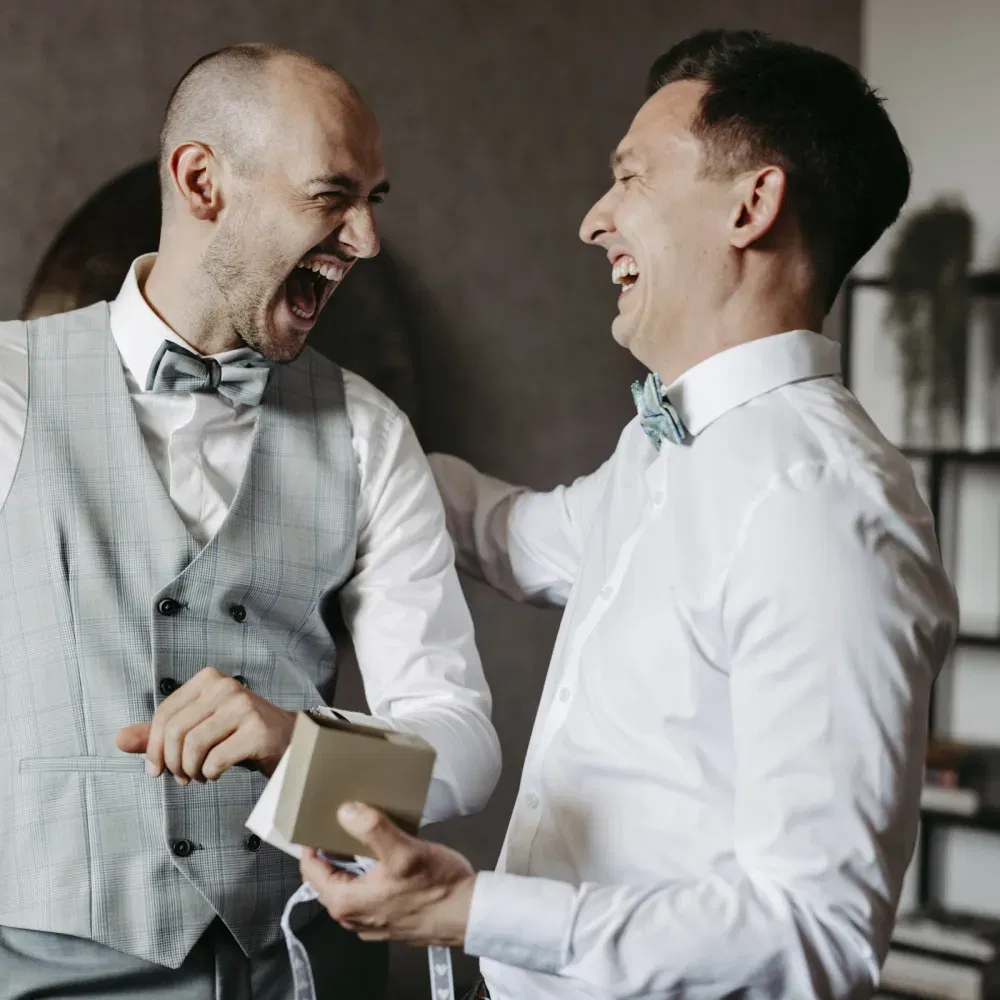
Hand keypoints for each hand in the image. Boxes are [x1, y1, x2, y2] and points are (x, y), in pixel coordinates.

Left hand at [115, 667, 295, 782]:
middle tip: (182, 777)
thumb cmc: (238, 735)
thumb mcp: (197, 730)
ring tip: (199, 776)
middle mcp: (226, 687)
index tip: (156, 770)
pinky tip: (217, 773)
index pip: (164, 714)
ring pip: (193, 745)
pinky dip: (210, 774)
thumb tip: (119, 739)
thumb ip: (159, 734)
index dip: (152, 747)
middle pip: (175, 731)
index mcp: (208, 680)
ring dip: (191, 770)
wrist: (288, 742)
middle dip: (172, 762)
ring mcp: (244, 706)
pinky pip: (216, 759)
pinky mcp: (258, 730)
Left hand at [300, 802, 476, 947]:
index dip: (310, 842)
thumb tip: (346, 811)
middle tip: (339, 822)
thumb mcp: (404, 851)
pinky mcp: (386, 919)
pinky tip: (383, 858)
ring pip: (346, 885)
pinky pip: (364, 893)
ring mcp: (370, 921)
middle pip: (326, 878)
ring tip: (361, 835)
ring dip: (348, 862)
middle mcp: (353, 917)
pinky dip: (365, 875)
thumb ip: (372, 829)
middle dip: (329, 850)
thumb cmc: (438, 888)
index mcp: (347, 902)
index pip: (310, 869)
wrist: (468, 914)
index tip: (316, 820)